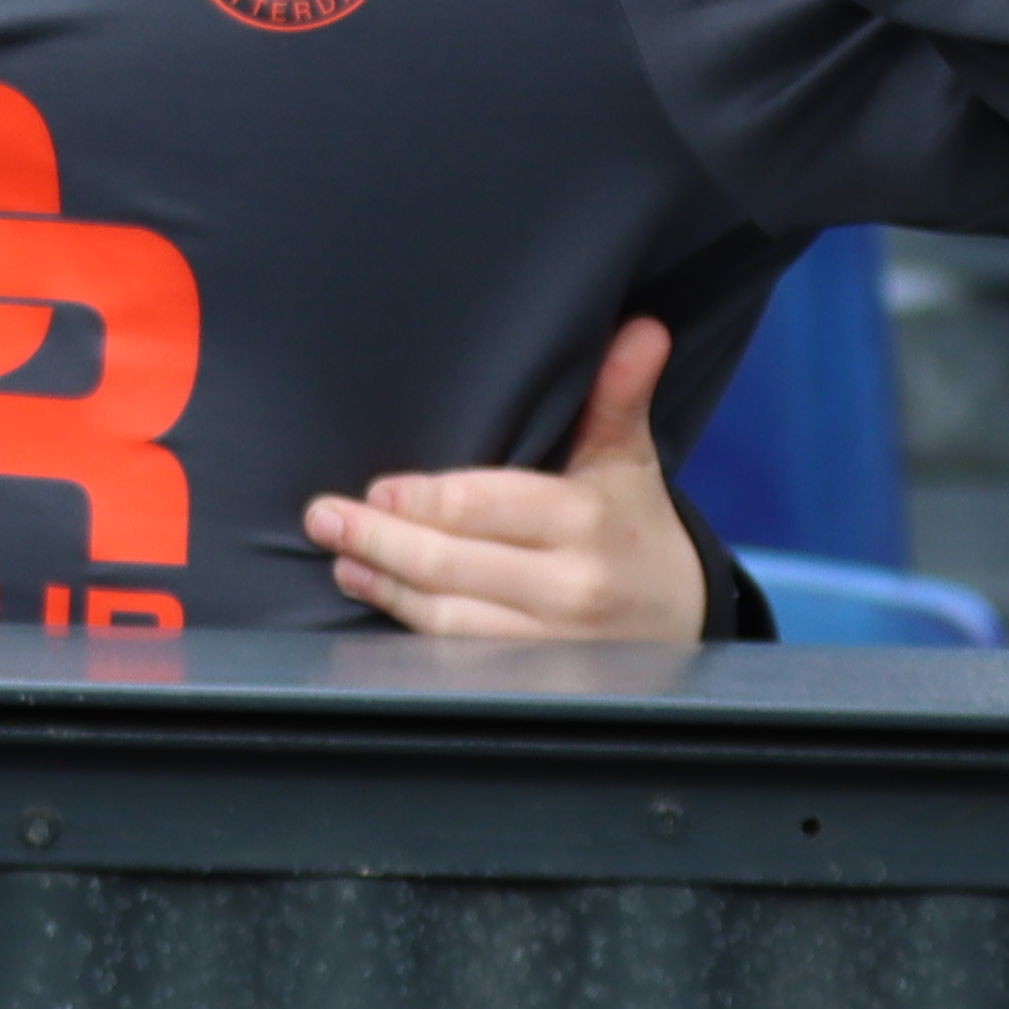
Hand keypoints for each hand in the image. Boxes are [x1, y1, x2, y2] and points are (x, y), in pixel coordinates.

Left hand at [306, 317, 709, 638]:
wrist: (685, 621)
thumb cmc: (635, 529)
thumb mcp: (627, 462)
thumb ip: (616, 397)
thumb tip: (641, 329)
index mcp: (587, 522)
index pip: (480, 507)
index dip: (419, 502)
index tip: (375, 491)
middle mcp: (573, 588)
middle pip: (451, 564)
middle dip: (378, 540)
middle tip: (322, 517)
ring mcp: (555, 644)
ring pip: (448, 617)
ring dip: (385, 585)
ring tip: (342, 557)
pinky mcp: (538, 680)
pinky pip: (459, 657)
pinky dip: (411, 627)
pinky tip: (378, 597)